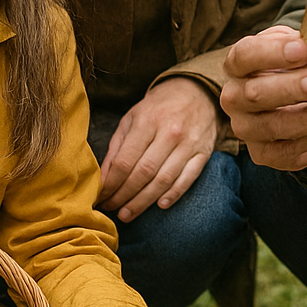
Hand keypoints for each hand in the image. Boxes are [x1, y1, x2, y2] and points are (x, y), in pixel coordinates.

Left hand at [99, 78, 217, 221]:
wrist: (197, 92)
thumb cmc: (158, 108)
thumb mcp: (132, 118)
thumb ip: (117, 148)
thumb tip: (104, 179)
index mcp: (148, 121)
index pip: (125, 161)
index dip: (111, 184)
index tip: (102, 197)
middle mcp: (170, 133)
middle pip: (143, 173)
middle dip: (124, 196)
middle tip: (112, 210)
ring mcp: (189, 144)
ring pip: (164, 180)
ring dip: (144, 202)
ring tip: (128, 214)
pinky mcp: (204, 152)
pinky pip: (188, 179)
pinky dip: (173, 195)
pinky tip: (159, 206)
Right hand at [220, 25, 306, 170]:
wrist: (296, 96)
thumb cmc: (294, 66)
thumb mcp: (295, 45)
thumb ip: (304, 42)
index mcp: (238, 66)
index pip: (245, 56)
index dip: (272, 52)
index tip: (304, 49)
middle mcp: (234, 98)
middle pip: (256, 95)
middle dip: (293, 89)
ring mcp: (247, 129)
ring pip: (275, 128)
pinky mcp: (264, 154)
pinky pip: (289, 154)